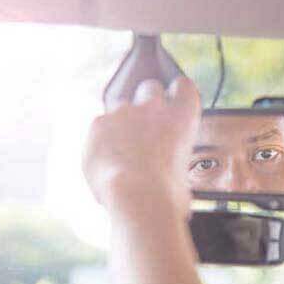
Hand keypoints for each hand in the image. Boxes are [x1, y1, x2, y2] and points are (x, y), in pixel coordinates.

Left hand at [83, 77, 200, 216]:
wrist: (136, 196)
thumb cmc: (168, 192)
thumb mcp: (185, 172)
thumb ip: (173, 157)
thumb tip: (165, 164)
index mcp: (182, 116)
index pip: (184, 86)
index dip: (178, 94)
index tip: (174, 103)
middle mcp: (153, 107)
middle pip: (150, 87)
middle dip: (148, 100)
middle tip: (147, 124)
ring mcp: (123, 113)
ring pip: (121, 107)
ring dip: (123, 122)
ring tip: (124, 150)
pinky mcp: (98, 124)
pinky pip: (101, 126)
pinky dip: (103, 140)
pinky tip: (107, 161)